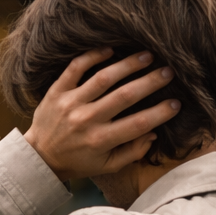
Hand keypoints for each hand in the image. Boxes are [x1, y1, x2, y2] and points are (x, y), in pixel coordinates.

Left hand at [22, 49, 179, 181]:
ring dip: (127, 64)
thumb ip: (131, 153)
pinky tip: (111, 49)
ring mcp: (70, 103)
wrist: (39, 157)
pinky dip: (93, 56)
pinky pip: (76, 68)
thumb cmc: (78, 161)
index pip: (137, 124)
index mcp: (100, 141)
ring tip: (147, 55)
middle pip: (124, 96)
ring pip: (103, 78)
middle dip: (150, 82)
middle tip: (169, 71)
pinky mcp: (57, 91)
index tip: (176, 103)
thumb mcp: (106, 166)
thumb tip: (153, 134)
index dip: (160, 113)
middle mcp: (86, 120)